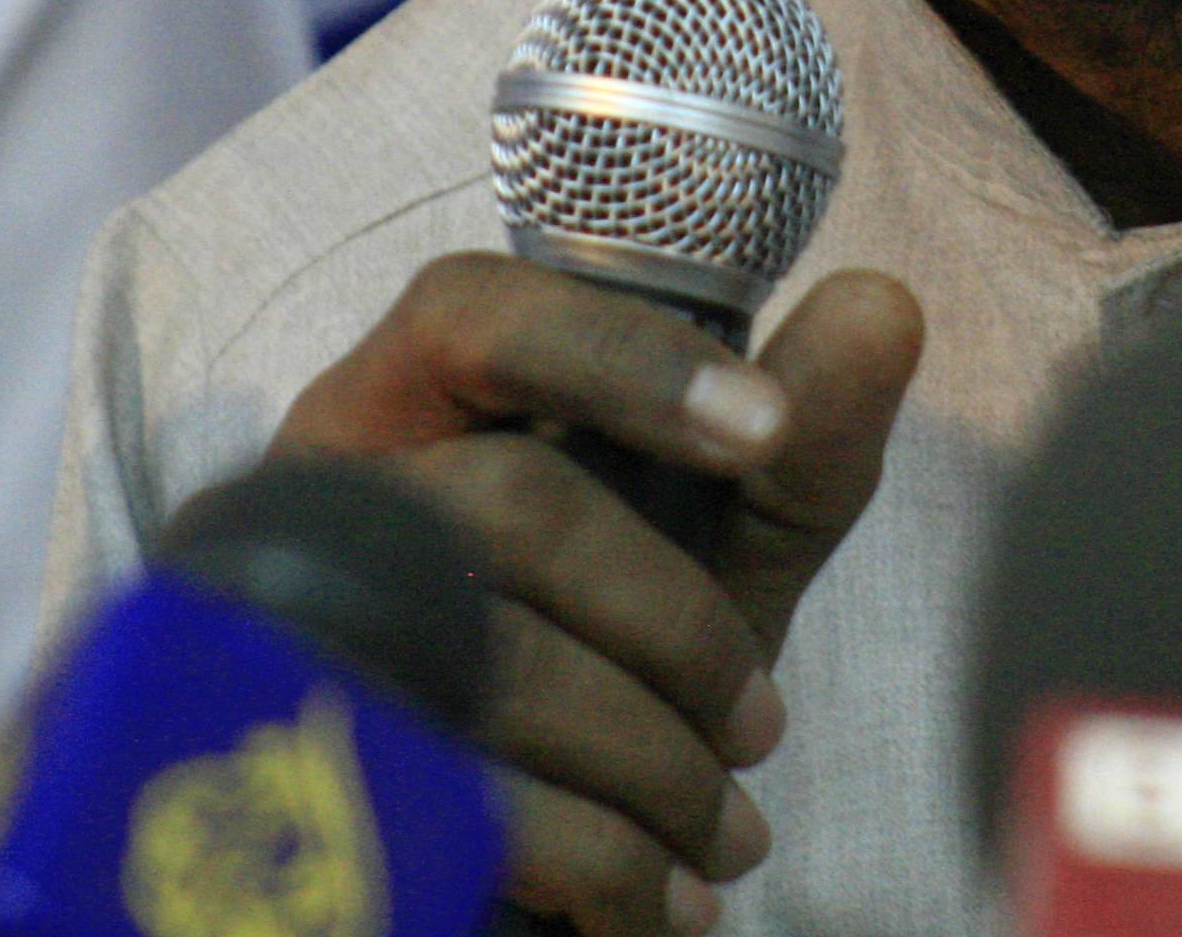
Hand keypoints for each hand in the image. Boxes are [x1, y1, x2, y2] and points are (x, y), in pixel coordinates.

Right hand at [270, 253, 925, 935]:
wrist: (497, 870)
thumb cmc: (600, 664)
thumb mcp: (711, 551)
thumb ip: (797, 444)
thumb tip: (883, 305)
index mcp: (403, 407)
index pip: (472, 313)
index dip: (617, 356)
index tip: (764, 424)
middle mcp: (322, 499)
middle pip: (512, 502)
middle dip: (675, 623)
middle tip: (762, 725)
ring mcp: (298, 635)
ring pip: (500, 661)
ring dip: (658, 762)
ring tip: (727, 830)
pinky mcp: (317, 776)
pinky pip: (481, 803)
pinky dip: (613, 862)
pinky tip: (669, 903)